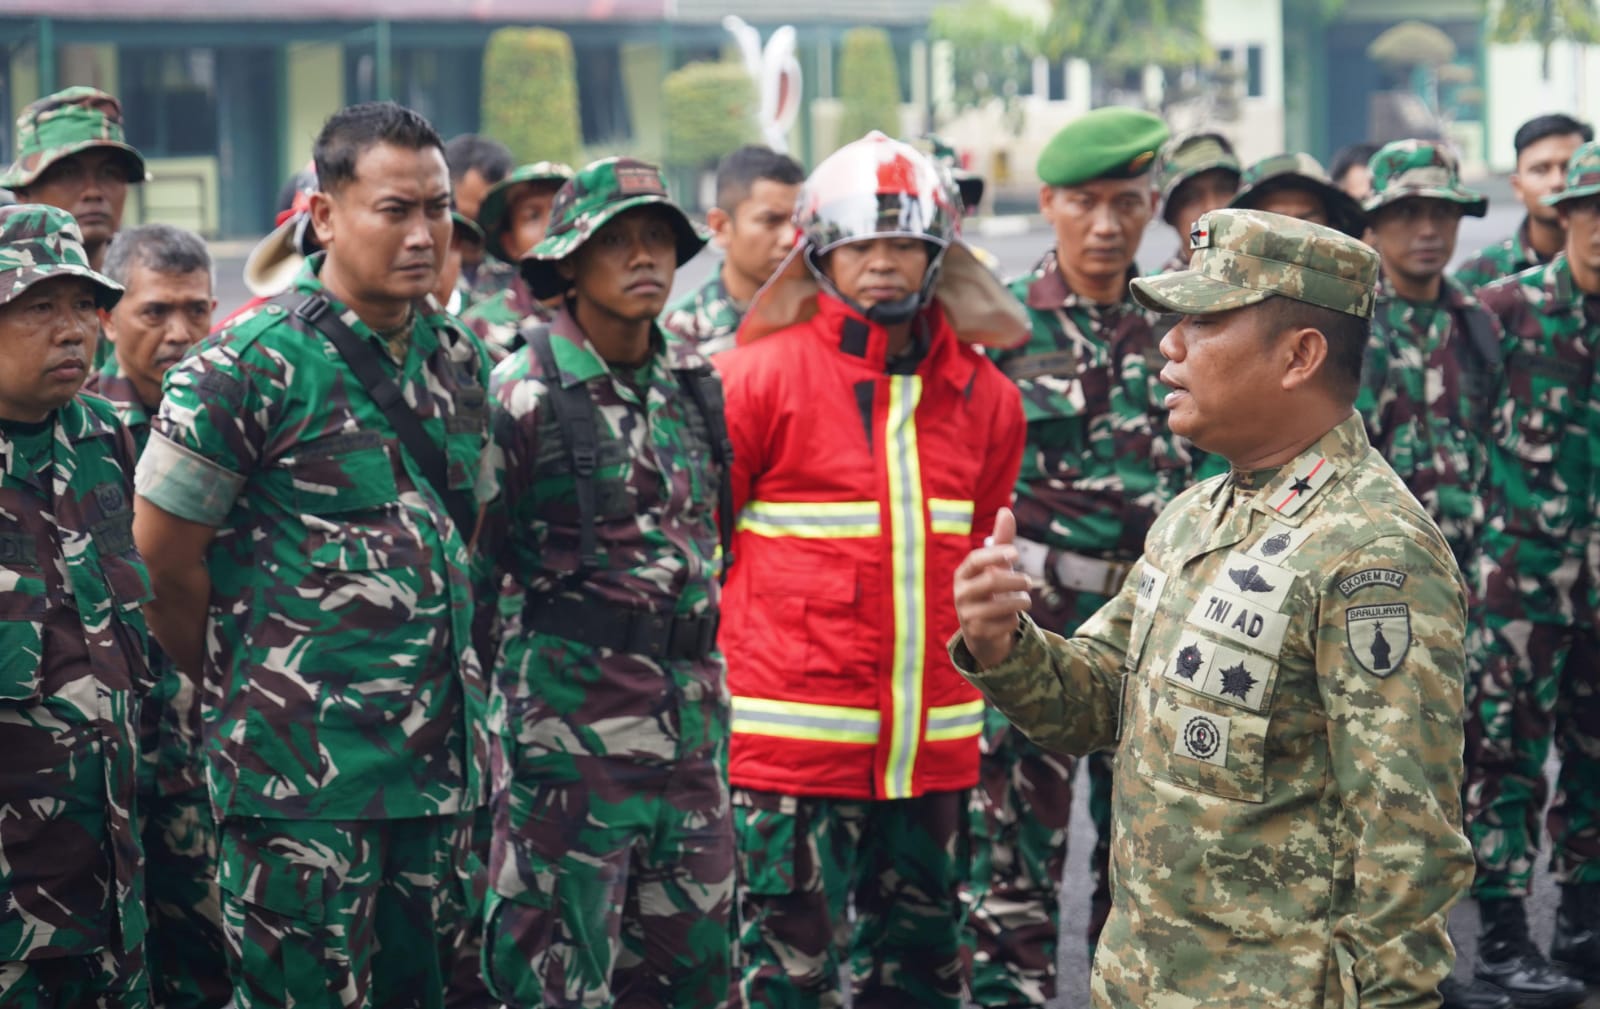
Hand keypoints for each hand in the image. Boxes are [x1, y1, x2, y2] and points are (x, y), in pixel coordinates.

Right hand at [954, 507, 1033, 668]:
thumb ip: (1001, 540)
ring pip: (1001, 606)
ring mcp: (967, 615)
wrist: (982, 631)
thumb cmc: (991, 591)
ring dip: (1021, 601)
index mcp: (963, 574)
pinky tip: (1010, 618)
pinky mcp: (978, 634)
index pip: (975, 560)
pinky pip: (1006, 623)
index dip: (995, 555)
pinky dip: (1015, 620)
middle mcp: (961, 594)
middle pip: (991, 582)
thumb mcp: (996, 566)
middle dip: (1016, 580)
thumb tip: (1006, 510)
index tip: (1015, 553)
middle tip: (1029, 581)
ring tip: (1025, 600)